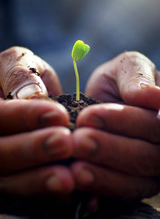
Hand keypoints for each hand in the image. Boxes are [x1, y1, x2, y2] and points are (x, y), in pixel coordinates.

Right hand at [0, 47, 73, 195]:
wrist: (25, 93)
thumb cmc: (21, 75)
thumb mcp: (17, 62)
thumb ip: (19, 73)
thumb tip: (32, 95)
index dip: (25, 116)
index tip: (58, 114)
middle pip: (0, 153)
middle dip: (32, 149)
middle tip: (65, 143)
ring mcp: (0, 162)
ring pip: (8, 179)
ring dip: (37, 181)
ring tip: (67, 178)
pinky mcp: (13, 175)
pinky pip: (23, 189)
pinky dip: (44, 192)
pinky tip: (65, 191)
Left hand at [71, 51, 159, 199]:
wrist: (105, 98)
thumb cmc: (119, 80)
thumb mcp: (127, 67)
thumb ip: (138, 78)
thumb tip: (154, 96)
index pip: (154, 122)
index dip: (124, 121)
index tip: (89, 116)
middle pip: (146, 155)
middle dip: (109, 149)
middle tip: (78, 141)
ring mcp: (151, 167)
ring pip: (136, 179)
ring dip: (105, 176)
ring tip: (76, 169)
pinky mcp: (133, 181)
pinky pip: (123, 193)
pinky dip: (103, 192)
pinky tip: (84, 192)